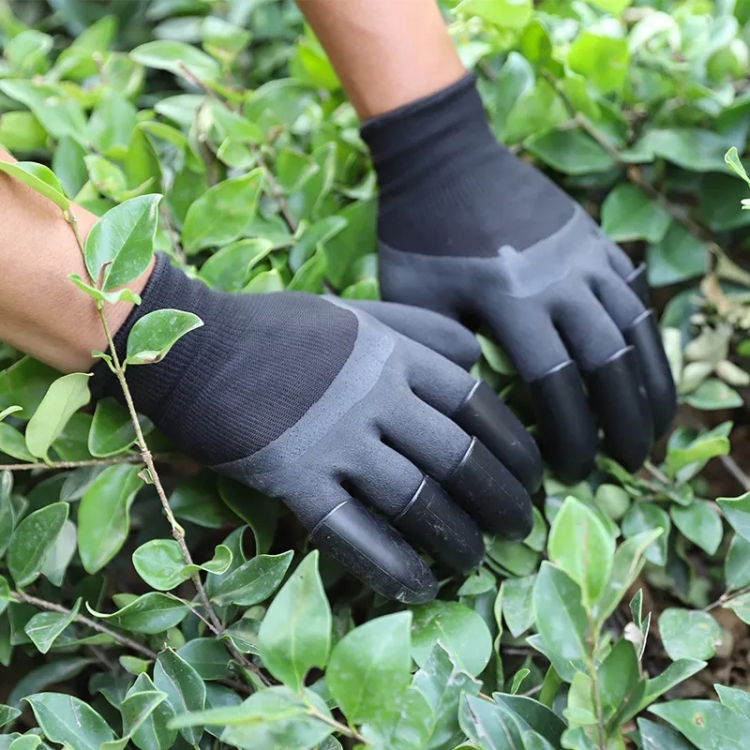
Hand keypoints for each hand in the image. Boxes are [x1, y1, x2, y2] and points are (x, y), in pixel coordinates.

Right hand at [95, 254, 541, 602]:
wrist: (199, 347)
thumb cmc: (279, 329)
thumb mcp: (355, 314)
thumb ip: (416, 327)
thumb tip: (474, 351)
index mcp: (393, 357)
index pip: (475, 404)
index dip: (513, 446)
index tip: (533, 476)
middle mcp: (374, 399)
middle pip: (458, 457)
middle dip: (499, 499)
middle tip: (518, 527)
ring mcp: (334, 441)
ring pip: (415, 500)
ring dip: (455, 539)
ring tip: (475, 562)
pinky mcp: (294, 480)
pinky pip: (354, 534)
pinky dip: (392, 566)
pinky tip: (417, 587)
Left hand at [364, 74, 676, 483]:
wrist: (443, 157)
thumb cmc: (416, 235)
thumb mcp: (412, 300)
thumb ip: (444, 355)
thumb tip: (478, 408)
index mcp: (511, 301)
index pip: (557, 386)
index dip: (571, 438)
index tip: (569, 474)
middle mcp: (561, 281)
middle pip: (612, 364)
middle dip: (626, 422)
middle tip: (628, 464)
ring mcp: (585, 255)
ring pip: (637, 329)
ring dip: (653, 383)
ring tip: (657, 430)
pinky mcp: (595, 239)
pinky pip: (634, 293)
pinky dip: (646, 335)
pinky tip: (647, 368)